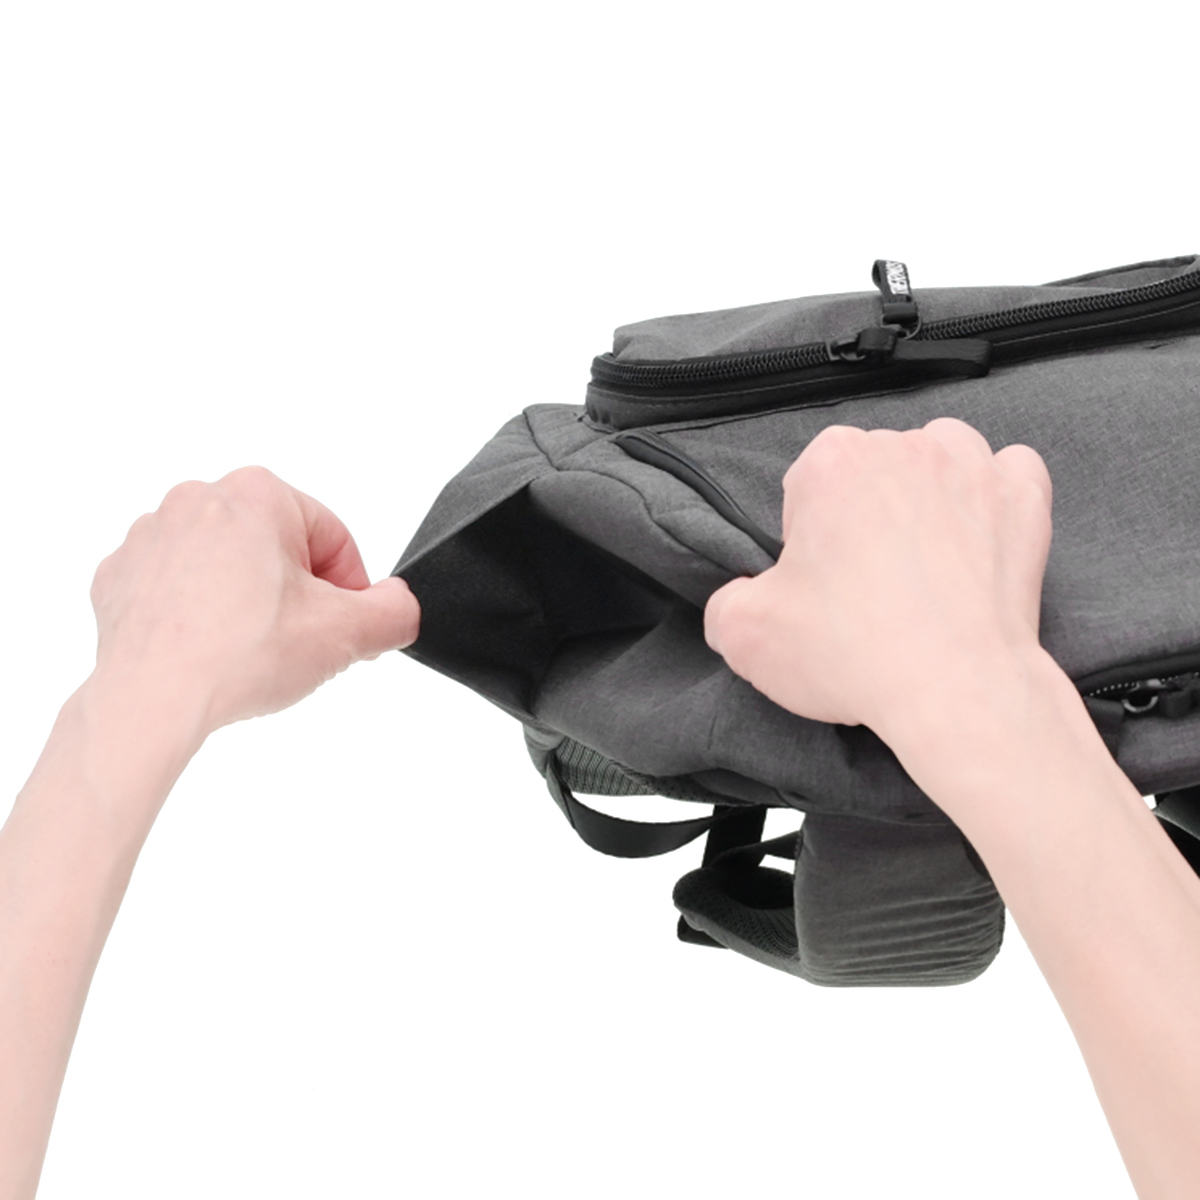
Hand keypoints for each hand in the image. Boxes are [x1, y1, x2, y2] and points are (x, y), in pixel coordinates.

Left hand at [88, 466, 419, 737]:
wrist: (151, 700)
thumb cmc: (239, 655)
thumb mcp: (348, 634)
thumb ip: (396, 612)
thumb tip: (398, 605)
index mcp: (259, 493)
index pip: (334, 538)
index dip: (350, 590)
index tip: (341, 628)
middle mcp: (199, 500)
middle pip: (279, 548)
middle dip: (296, 594)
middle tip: (297, 643)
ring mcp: (151, 536)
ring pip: (228, 567)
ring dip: (249, 603)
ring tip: (250, 651)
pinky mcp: (119, 576)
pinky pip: (179, 589)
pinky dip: (200, 616)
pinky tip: (210, 651)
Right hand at [703, 417, 1053, 740]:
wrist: (954, 692)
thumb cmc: (854, 653)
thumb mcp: (744, 635)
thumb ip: (725, 602)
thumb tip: (739, 598)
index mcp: (833, 462)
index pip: (807, 482)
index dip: (808, 534)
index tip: (819, 579)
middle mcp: (904, 448)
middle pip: (873, 468)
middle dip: (866, 514)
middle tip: (867, 583)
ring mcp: (972, 469)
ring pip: (941, 457)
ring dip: (929, 492)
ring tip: (922, 556)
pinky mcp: (1024, 500)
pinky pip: (1010, 470)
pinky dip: (995, 496)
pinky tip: (979, 537)